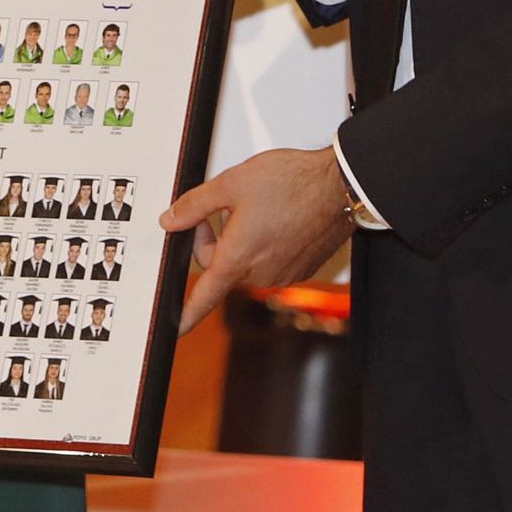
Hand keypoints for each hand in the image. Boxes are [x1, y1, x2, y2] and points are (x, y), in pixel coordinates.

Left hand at [158, 147, 353, 332]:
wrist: (341, 186)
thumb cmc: (293, 183)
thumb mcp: (231, 183)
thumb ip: (194, 205)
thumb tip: (170, 220)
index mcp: (238, 258)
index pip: (204, 296)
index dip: (186, 315)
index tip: (175, 328)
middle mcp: (262, 274)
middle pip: (221, 266)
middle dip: (215, 239)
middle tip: (224, 207)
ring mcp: (284, 274)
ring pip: (246, 262)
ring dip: (242, 240)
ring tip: (259, 207)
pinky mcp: (302, 269)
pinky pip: (271, 261)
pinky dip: (266, 243)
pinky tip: (277, 216)